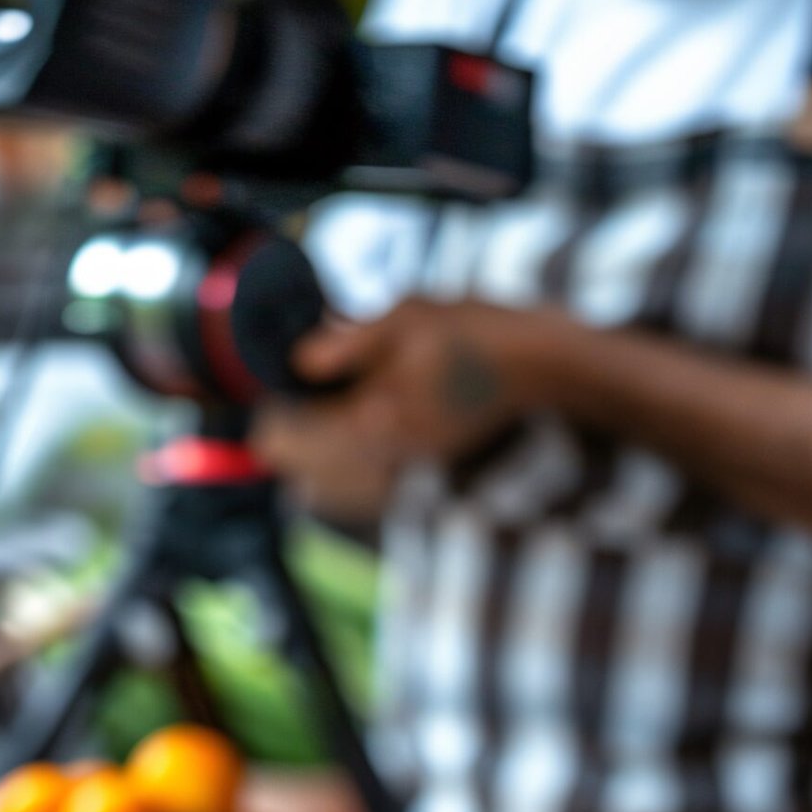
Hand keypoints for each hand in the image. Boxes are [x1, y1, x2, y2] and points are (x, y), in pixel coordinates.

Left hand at [253, 297, 568, 514]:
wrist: (540, 368)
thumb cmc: (476, 334)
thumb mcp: (405, 317)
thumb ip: (345, 344)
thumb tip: (299, 360)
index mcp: (373, 422)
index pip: (286, 441)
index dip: (271, 412)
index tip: (279, 386)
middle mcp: (385, 461)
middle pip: (299, 476)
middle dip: (286, 440)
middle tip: (293, 401)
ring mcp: (404, 475)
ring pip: (325, 492)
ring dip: (310, 462)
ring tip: (318, 422)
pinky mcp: (420, 478)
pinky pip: (359, 494)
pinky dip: (340, 474)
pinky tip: (352, 439)